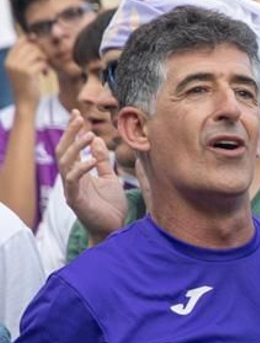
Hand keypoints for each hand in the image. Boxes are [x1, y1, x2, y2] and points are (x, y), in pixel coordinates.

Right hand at [4, 38, 48, 111]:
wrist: (25, 103)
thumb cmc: (26, 85)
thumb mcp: (22, 69)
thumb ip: (25, 56)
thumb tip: (31, 37)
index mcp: (8, 60)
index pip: (20, 42)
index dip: (32, 41)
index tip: (40, 47)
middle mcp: (11, 62)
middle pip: (31, 47)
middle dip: (41, 53)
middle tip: (44, 63)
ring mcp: (18, 67)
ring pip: (37, 53)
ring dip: (44, 60)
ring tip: (44, 69)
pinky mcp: (28, 73)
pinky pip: (42, 63)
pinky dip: (46, 68)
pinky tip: (44, 75)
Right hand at [57, 112, 127, 243]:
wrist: (114, 229)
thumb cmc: (110, 206)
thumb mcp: (110, 178)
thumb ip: (102, 160)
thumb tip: (96, 139)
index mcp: (79, 173)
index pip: (71, 148)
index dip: (73, 130)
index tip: (77, 113)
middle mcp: (71, 179)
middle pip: (63, 151)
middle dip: (70, 133)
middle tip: (79, 117)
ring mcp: (71, 189)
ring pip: (65, 163)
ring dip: (76, 147)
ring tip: (89, 134)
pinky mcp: (75, 199)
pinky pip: (73, 180)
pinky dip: (82, 168)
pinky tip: (92, 159)